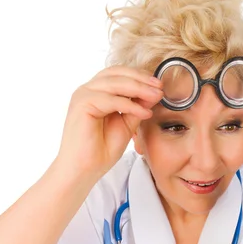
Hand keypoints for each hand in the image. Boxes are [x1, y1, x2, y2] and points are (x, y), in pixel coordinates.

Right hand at [56, 65, 163, 179]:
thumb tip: (154, 92)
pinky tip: (144, 112)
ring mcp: (83, 95)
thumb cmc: (100, 151)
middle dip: (142, 79)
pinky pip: (111, 99)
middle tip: (160, 87)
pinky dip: (130, 104)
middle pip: (117, 73)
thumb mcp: (126, 125)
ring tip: (156, 96)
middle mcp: (88, 90)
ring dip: (139, 88)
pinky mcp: (82, 104)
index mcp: (97, 92)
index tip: (160, 85)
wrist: (84, 170)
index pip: (119, 74)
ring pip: (115, 83)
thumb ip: (137, 107)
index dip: (140, 76)